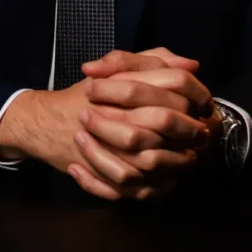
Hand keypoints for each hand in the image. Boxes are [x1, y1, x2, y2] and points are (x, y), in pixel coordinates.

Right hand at [0, 52, 209, 200]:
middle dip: (187, 133)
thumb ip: (155, 60)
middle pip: (163, 124)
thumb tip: (192, 66)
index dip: (194, 99)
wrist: (46, 122)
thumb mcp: (118, 67)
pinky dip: (156, 189)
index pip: (170, 87)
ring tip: (187, 161)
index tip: (205, 109)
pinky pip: (137, 190)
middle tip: (201, 138)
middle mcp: (115, 115)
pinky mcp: (103, 177)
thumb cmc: (87, 93)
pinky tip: (168, 182)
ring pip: (152, 162)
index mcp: (122, 86)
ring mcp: (107, 149)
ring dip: (175, 163)